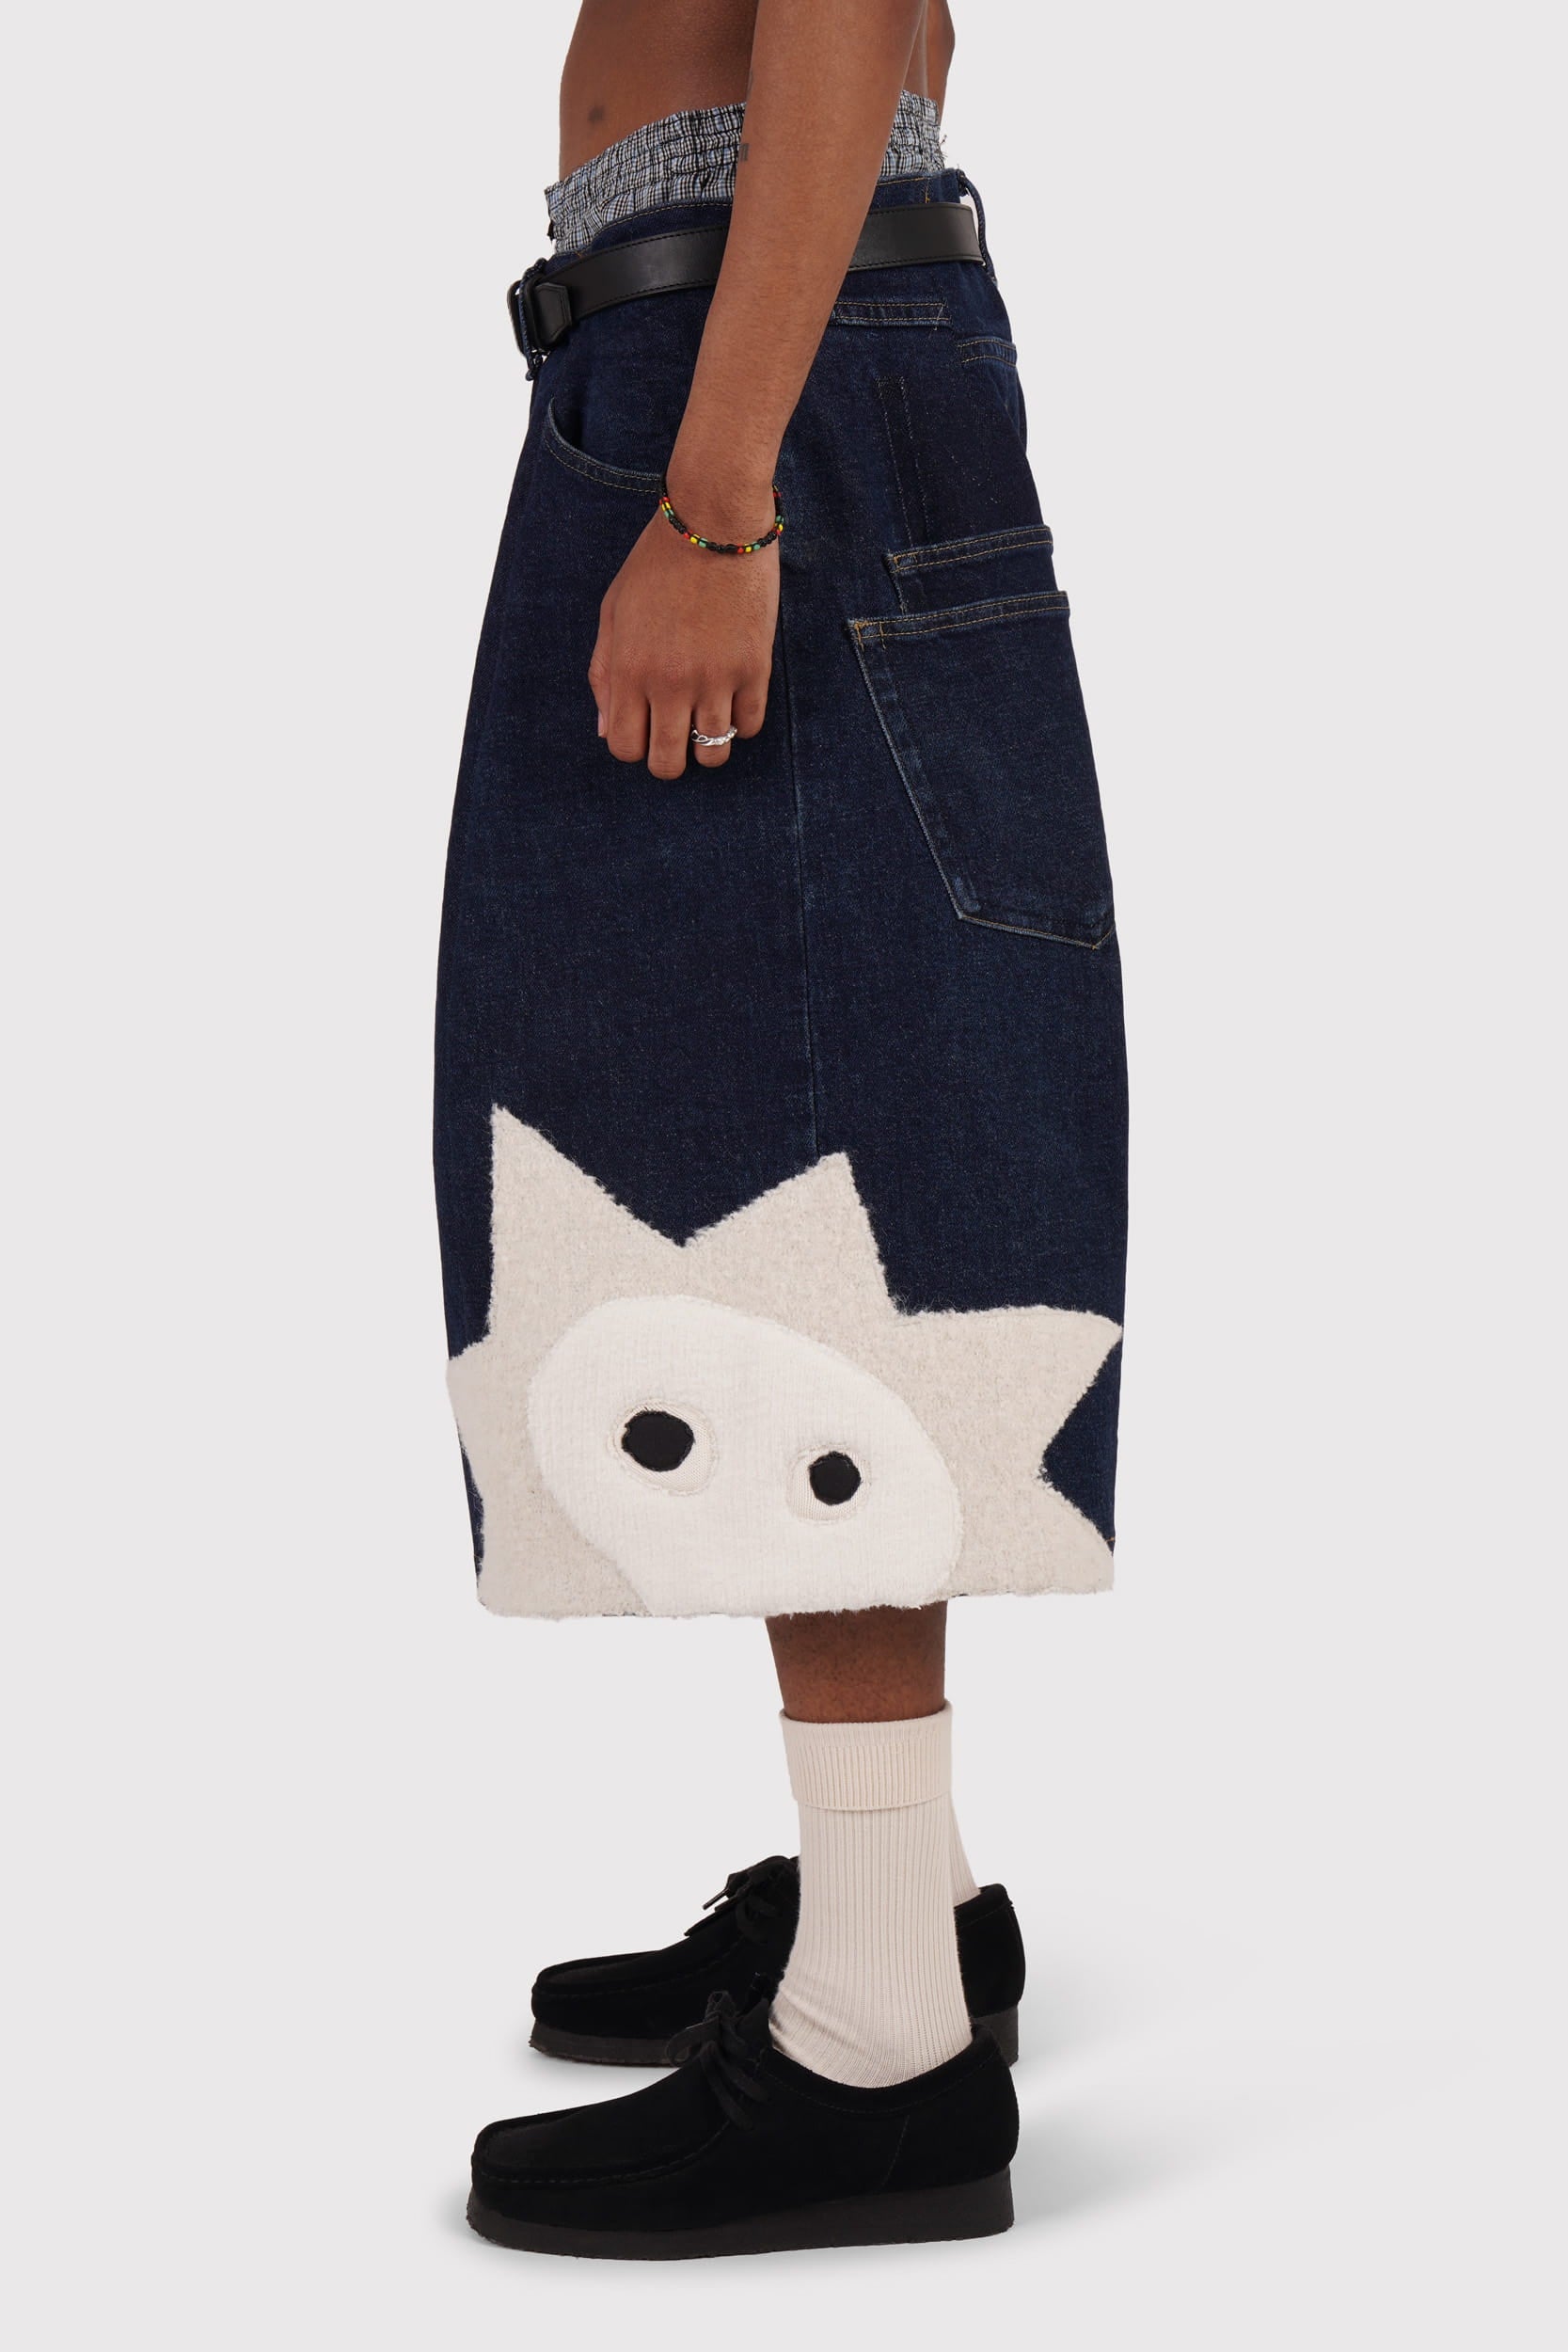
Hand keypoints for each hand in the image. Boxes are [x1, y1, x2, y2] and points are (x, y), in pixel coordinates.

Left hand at [589, 477, 779, 778]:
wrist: (713, 521)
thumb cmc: (656, 563)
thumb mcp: (614, 612)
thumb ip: (604, 675)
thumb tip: (606, 731)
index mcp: (628, 669)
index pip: (624, 748)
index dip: (633, 745)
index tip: (644, 726)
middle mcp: (668, 682)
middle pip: (667, 763)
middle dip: (669, 757)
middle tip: (676, 732)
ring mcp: (714, 678)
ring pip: (713, 754)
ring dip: (708, 743)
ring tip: (708, 713)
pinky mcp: (754, 668)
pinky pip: (750, 725)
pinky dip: (741, 720)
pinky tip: (733, 695)